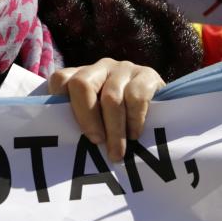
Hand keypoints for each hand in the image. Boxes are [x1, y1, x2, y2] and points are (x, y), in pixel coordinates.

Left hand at [48, 59, 164, 161]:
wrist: (161, 112)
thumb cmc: (115, 123)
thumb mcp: (94, 120)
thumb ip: (76, 123)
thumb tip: (62, 145)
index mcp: (80, 76)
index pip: (60, 80)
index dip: (59, 103)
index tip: (67, 130)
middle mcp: (100, 68)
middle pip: (82, 84)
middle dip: (87, 117)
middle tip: (95, 142)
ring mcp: (123, 69)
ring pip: (111, 97)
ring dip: (114, 130)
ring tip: (116, 153)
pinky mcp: (147, 75)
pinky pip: (136, 97)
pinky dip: (134, 120)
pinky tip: (134, 135)